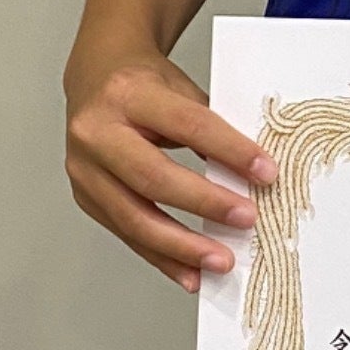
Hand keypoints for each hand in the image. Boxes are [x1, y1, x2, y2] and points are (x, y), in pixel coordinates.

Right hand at [64, 47, 277, 293]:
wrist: (94, 77)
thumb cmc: (143, 82)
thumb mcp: (180, 88)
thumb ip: (211, 127)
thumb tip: (254, 173)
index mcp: (127, 93)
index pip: (187, 124)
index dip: (229, 150)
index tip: (266, 172)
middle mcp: (96, 131)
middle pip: (153, 176)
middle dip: (204, 203)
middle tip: (246, 220)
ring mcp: (84, 168)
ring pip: (134, 217)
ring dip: (182, 246)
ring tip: (220, 261)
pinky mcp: (85, 196)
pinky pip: (126, 233)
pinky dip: (161, 256)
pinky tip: (189, 273)